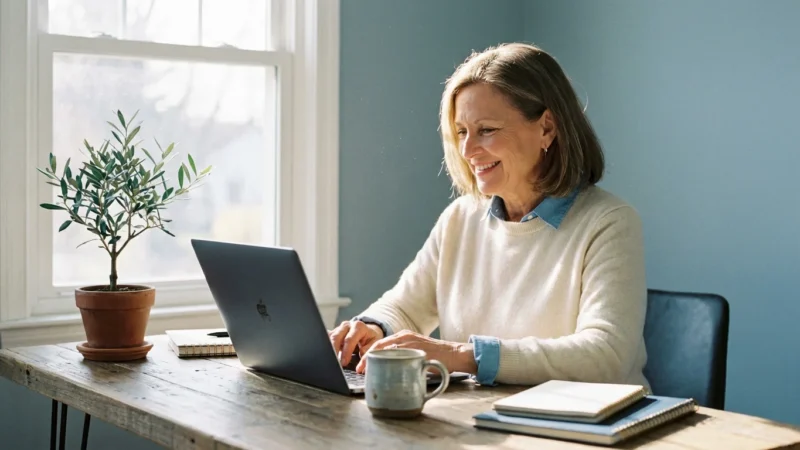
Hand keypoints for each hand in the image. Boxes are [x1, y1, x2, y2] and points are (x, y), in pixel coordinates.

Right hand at [328, 320, 383, 366]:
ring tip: (329, 361)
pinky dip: (326, 347)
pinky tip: (326, 355)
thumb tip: (361, 364)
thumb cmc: (371, 339)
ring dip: (328, 349)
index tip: (344, 363)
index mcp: (358, 326)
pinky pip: (326, 339)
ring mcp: (339, 329)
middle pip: (336, 337)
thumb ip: (369, 352)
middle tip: (334, 363)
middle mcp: (347, 326)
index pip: (349, 339)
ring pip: (329, 338)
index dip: (346, 352)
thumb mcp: (375, 344)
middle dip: (334, 351)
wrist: (368, 332)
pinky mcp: (333, 333)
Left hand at [355, 330, 476, 374]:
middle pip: (379, 345)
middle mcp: (404, 336)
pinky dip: (385, 360)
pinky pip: (396, 354)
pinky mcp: (415, 349)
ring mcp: (409, 341)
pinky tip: (379, 368)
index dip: (369, 354)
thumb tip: (388, 370)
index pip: (380, 344)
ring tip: (364, 371)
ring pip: (384, 349)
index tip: (362, 366)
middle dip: (367, 357)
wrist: (455, 354)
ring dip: (372, 360)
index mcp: (403, 336)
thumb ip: (403, 357)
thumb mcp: (416, 354)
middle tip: (359, 370)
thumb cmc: (437, 357)